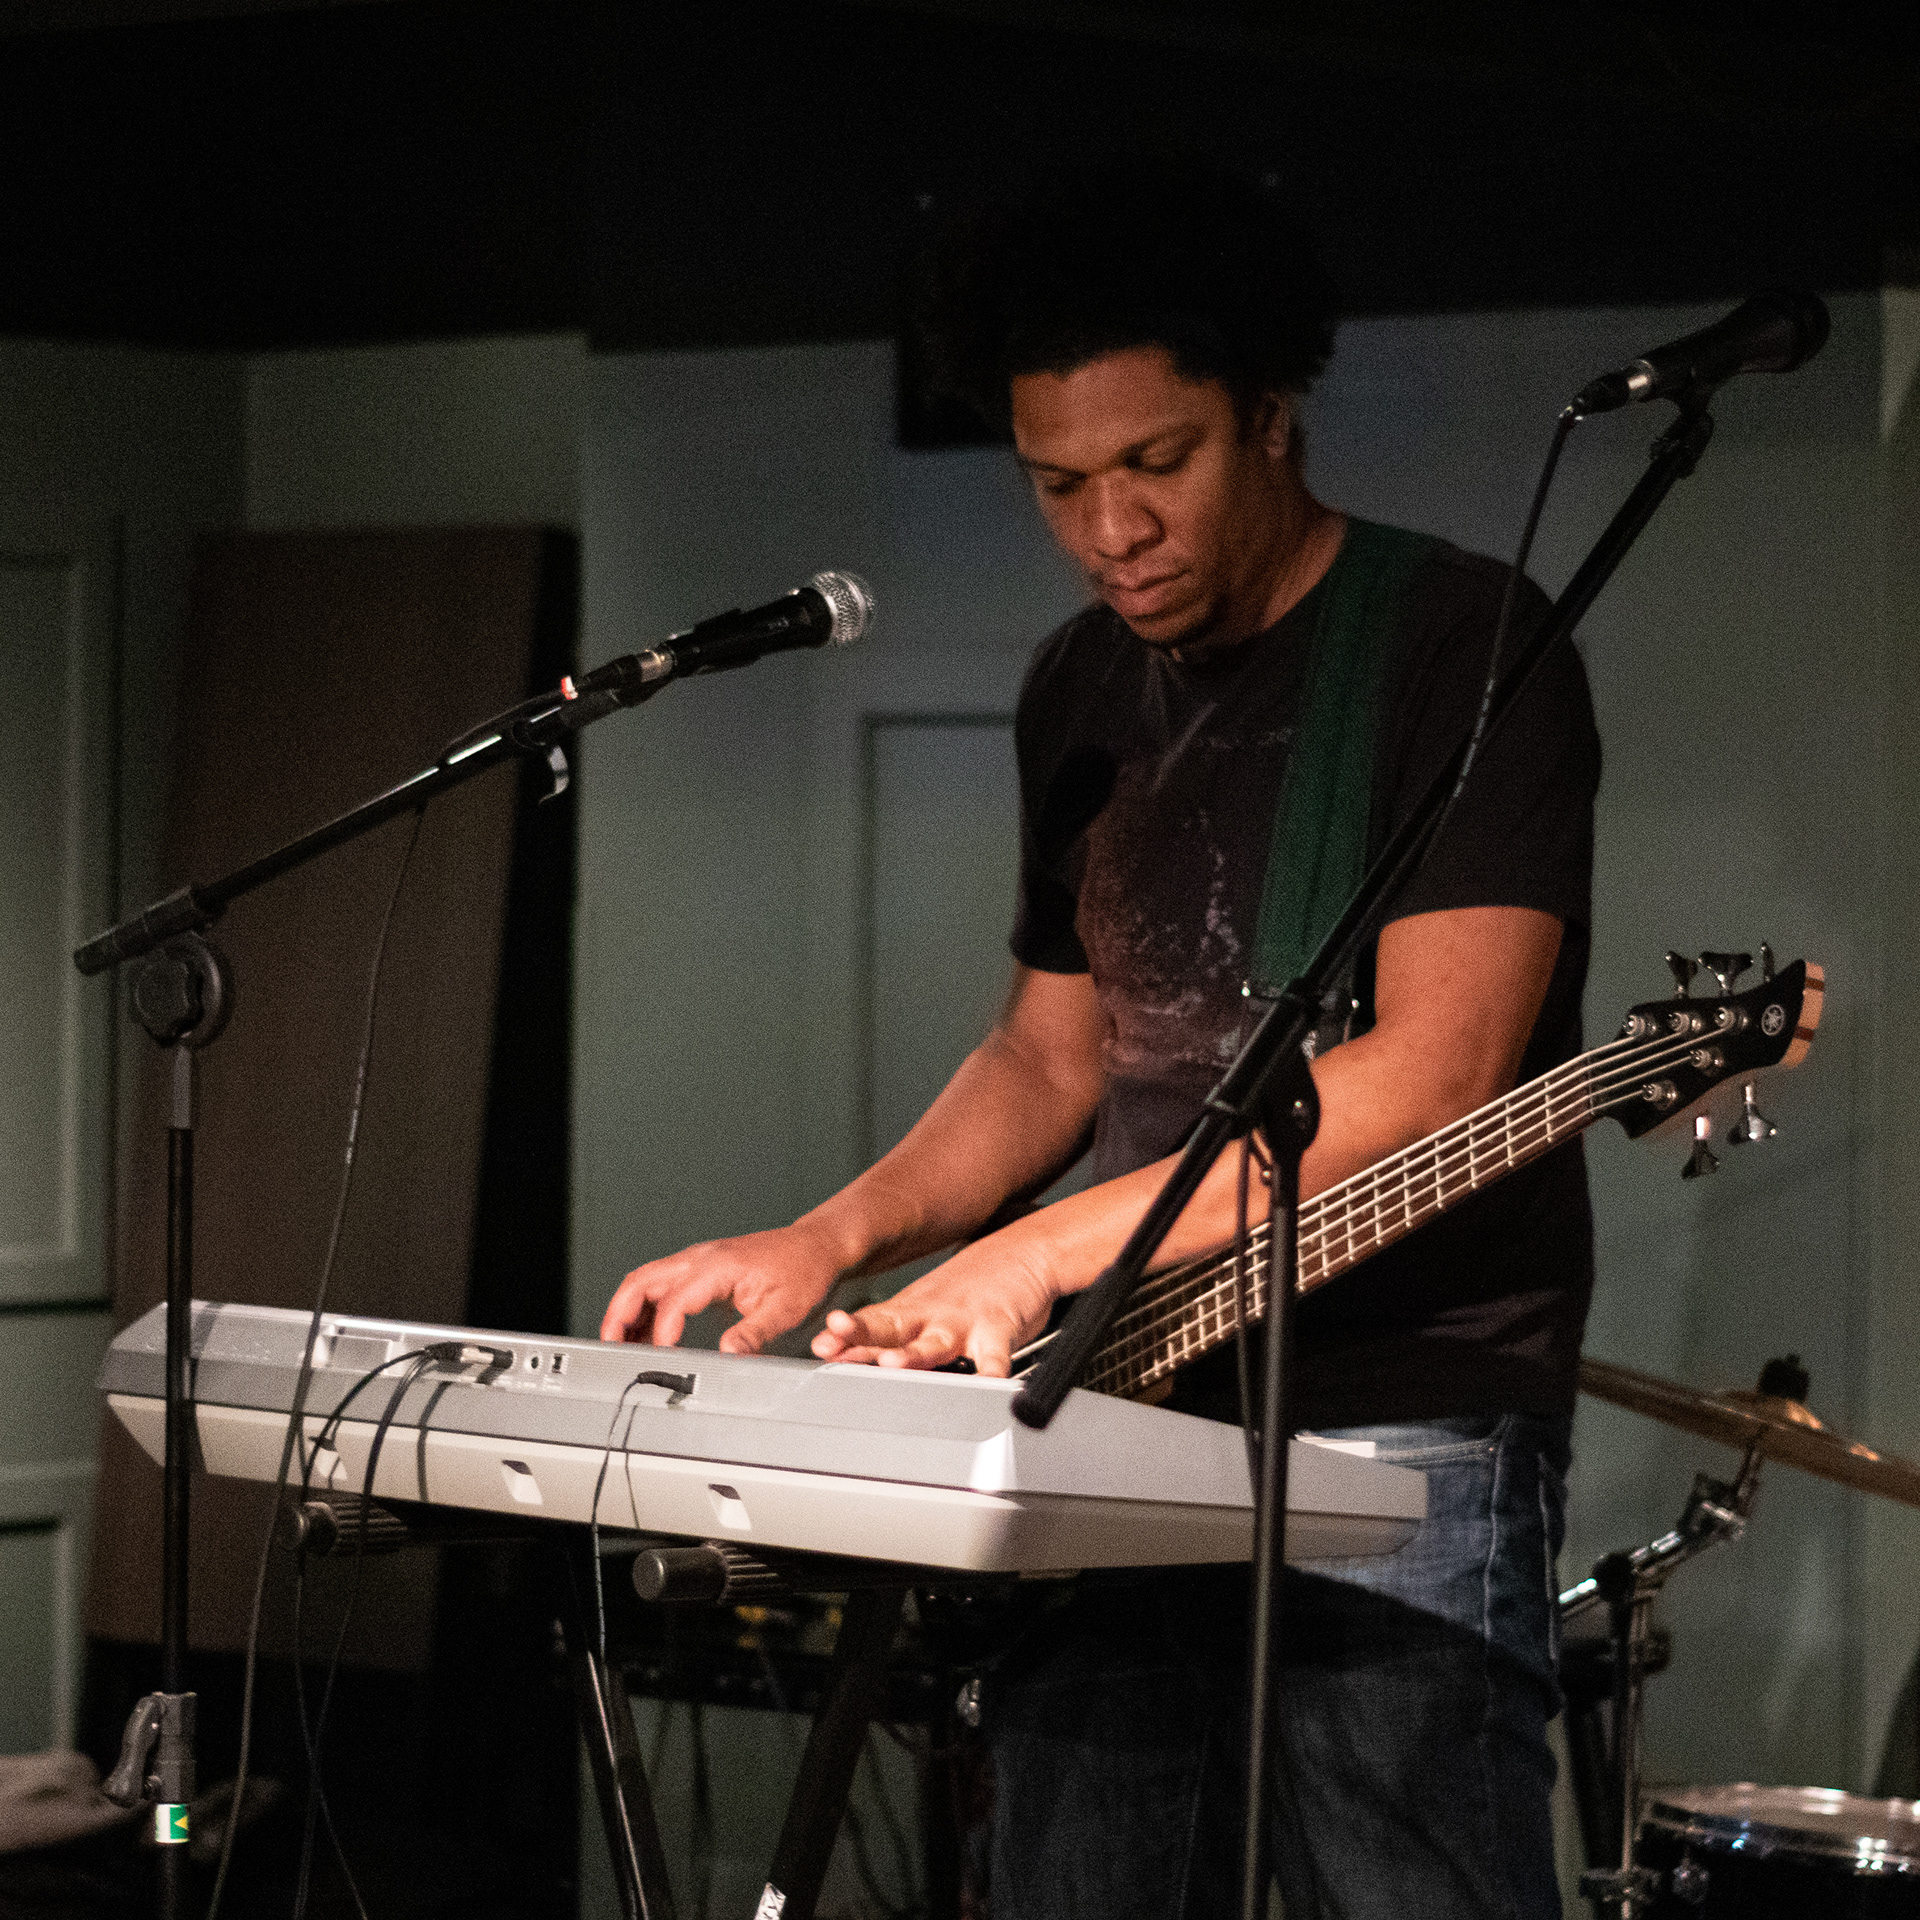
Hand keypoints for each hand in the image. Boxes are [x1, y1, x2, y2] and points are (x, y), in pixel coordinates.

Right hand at [600, 1221, 844, 1352]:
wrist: (815, 1245)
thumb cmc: (804, 1270)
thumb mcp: (786, 1308)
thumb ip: (753, 1334)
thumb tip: (726, 1356)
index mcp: (717, 1266)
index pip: (673, 1301)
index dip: (663, 1334)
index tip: (662, 1358)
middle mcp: (700, 1258)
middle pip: (641, 1281)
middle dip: (618, 1315)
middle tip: (609, 1347)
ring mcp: (697, 1260)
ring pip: (644, 1280)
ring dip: (626, 1310)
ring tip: (619, 1344)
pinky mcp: (700, 1268)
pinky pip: (660, 1283)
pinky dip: (644, 1307)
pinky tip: (645, 1333)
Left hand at [810, 1239, 1056, 1376]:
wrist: (1024, 1250)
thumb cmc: (970, 1287)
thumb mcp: (923, 1306)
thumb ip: (889, 1336)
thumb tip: (843, 1355)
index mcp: (909, 1312)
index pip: (869, 1324)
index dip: (843, 1338)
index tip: (820, 1348)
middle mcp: (931, 1316)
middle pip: (890, 1329)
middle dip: (861, 1337)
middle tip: (835, 1345)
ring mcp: (963, 1323)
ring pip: (935, 1342)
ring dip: (913, 1354)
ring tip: (893, 1363)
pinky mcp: (999, 1330)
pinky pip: (995, 1357)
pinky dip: (991, 1374)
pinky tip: (985, 1387)